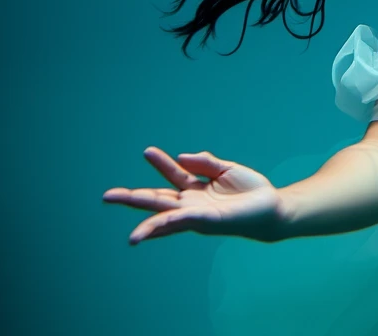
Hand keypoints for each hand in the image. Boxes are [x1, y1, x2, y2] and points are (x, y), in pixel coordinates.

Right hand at [103, 146, 284, 243]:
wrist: (271, 206)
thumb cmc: (249, 191)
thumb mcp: (226, 169)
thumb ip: (204, 162)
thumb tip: (181, 157)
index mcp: (195, 190)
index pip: (172, 175)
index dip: (160, 163)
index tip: (147, 150)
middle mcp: (191, 204)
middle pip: (157, 200)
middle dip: (132, 198)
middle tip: (107, 195)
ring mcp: (197, 214)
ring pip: (164, 216)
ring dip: (145, 223)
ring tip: (125, 225)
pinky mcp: (207, 221)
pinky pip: (183, 221)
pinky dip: (167, 224)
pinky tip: (152, 226)